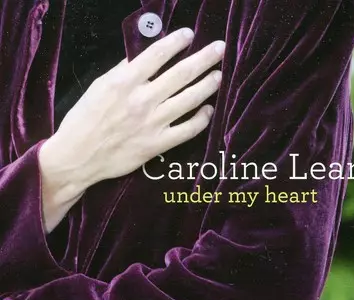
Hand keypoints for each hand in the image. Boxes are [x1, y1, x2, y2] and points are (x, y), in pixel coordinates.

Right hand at [39, 27, 224, 232]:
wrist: (78, 156)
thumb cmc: (85, 119)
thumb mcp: (100, 86)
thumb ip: (124, 71)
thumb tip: (145, 56)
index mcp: (124, 82)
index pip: (157, 54)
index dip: (176, 41)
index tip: (189, 34)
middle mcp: (142, 100)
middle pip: (181, 74)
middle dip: (204, 59)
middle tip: (219, 49)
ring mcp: (152, 124)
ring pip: (190, 100)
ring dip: (208, 85)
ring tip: (218, 76)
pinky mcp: (158, 145)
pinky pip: (188, 130)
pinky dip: (202, 119)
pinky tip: (208, 110)